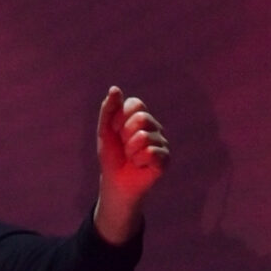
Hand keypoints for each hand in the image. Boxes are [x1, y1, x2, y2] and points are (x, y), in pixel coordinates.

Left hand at [95, 87, 167, 244]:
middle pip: (142, 119)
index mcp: (140, 117)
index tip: (115, 131)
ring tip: (131, 157)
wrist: (115, 182)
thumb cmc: (112, 156)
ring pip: (144, 137)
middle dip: (125, 135)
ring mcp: (161, 143)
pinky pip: (152, 153)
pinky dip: (139, 161)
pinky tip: (140, 165)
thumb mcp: (105, 131)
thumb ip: (108, 109)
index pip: (135, 104)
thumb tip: (115, 88)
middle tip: (124, 147)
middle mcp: (154, 127)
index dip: (120, 118)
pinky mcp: (165, 159)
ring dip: (130, 151)